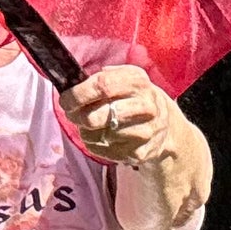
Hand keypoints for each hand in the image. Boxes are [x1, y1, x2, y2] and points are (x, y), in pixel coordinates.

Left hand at [59, 66, 178, 168]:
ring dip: (86, 131)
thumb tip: (75, 81)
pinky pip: (105, 151)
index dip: (78, 94)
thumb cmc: (135, 96)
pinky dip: (96, 145)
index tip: (65, 99)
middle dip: (77, 116)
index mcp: (138, 82)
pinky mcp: (141, 153)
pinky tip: (102, 137)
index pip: (102, 86)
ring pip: (99, 136)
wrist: (165, 124)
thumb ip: (103, 76)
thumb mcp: (126, 77)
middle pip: (97, 116)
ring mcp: (145, 132)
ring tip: (89, 124)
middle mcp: (145, 106)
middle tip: (71, 114)